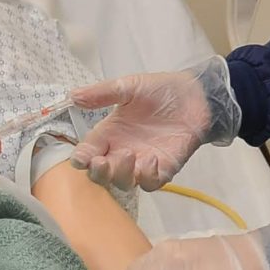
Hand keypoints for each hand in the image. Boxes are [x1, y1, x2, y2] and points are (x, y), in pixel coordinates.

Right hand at [69, 56, 242, 189]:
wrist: (196, 96)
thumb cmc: (161, 90)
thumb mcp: (129, 86)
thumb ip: (103, 93)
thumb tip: (73, 95)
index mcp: (109, 133)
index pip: (88, 152)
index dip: (82, 158)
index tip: (81, 158)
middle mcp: (122, 151)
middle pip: (101, 174)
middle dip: (98, 172)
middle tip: (100, 162)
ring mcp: (142, 163)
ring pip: (123, 182)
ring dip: (121, 174)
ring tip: (128, 155)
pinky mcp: (164, 169)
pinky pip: (151, 184)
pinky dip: (148, 177)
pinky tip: (151, 160)